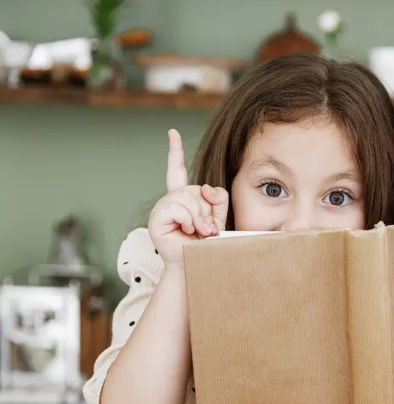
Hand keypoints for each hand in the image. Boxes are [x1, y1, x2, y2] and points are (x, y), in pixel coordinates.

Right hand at [148, 129, 228, 268]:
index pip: (177, 170)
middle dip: (207, 210)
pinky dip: (188, 219)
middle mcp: (170, 200)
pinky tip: (187, 230)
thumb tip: (205, 188)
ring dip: (199, 217)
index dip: (174, 151)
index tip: (172, 132)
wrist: (198, 265)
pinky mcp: (157, 219)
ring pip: (187, 198)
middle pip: (194, 190)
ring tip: (199, 231)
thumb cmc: (207, 244)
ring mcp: (162, 208)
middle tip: (208, 229)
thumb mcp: (219, 217)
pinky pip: (177, 208)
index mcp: (183, 198)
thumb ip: (218, 198)